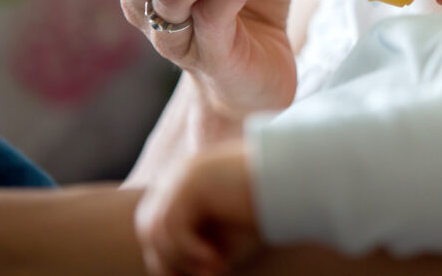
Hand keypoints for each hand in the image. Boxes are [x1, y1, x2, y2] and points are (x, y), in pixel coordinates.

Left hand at [135, 141, 259, 275]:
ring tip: (214, 270)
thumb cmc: (264, 209)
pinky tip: (215, 259)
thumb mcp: (225, 236)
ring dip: (181, 260)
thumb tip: (174, 274)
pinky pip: (171, 225)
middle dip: (171, 261)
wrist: (291, 179)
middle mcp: (176, 178)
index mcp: (182, 187)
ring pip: (155, 230)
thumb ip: (196, 251)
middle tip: (207, 275)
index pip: (157, 228)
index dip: (172, 258)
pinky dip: (189, 250)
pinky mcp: (191, 182)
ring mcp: (181, 176)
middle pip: (150, 229)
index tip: (206, 273)